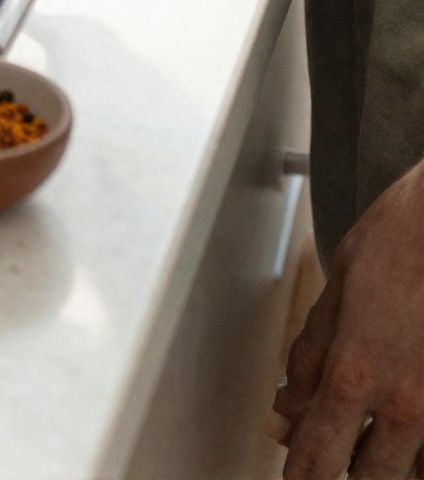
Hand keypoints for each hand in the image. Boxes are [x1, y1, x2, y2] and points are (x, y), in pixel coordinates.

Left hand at [269, 165, 423, 478]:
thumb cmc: (400, 239)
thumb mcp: (337, 291)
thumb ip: (309, 358)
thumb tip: (284, 411)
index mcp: (356, 370)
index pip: (317, 455)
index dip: (300, 479)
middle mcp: (404, 401)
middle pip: (369, 478)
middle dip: (345, 473)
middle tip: (330, 453)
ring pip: (412, 471)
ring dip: (387, 464)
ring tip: (369, 437)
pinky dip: (420, 449)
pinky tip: (404, 428)